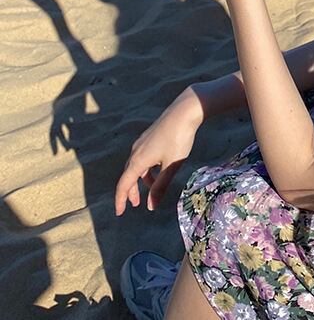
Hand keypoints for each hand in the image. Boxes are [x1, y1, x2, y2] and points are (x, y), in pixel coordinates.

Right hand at [114, 89, 203, 214]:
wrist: (184, 111)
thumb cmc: (179, 139)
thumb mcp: (171, 165)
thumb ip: (160, 186)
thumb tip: (150, 207)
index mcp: (138, 160)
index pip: (123, 185)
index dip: (120, 200)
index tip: (119, 213)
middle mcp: (136, 151)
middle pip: (128, 175)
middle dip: (131, 191)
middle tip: (135, 204)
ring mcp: (142, 142)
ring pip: (136, 165)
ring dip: (141, 179)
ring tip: (151, 188)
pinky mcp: (150, 137)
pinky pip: (143, 157)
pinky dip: (147, 168)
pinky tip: (159, 169)